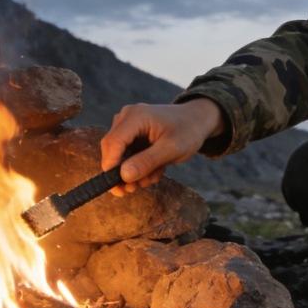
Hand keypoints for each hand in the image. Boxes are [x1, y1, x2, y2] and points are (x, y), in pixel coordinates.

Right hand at [100, 98, 224, 195]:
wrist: (196, 120)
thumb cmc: (187, 131)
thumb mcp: (172, 149)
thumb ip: (147, 161)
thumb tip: (123, 176)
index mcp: (136, 116)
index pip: (113, 143)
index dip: (111, 166)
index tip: (118, 188)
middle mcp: (127, 117)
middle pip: (112, 149)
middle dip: (122, 172)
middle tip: (133, 190)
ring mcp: (127, 125)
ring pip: (119, 154)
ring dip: (134, 171)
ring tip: (153, 177)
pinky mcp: (131, 133)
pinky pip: (127, 154)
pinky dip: (138, 166)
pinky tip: (154, 170)